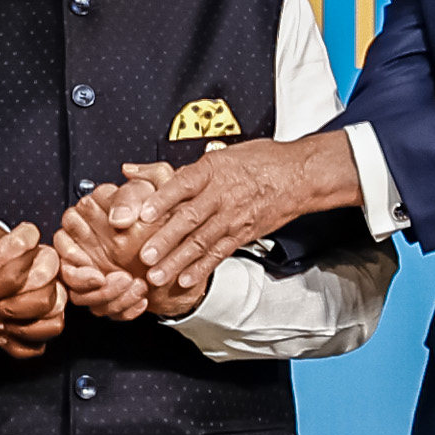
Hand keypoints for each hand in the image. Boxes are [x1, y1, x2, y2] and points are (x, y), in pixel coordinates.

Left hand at [0, 220, 64, 358]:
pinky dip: (22, 339)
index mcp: (14, 244)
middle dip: (8, 295)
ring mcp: (42, 295)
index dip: (6, 259)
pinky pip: (48, 331)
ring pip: (52, 307)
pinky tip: (0, 334)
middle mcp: (35, 267)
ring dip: (17, 319)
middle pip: (46, 278)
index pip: (29, 237)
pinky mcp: (39, 322)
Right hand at [54, 163, 199, 321]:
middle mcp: (86, 243)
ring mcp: (94, 269)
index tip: (96, 270)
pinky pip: (103, 308)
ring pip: (82, 296)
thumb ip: (133, 196)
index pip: (62, 239)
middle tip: (118, 280)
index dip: (73, 256)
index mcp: (89, 216)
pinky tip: (142, 301)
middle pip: (68, 272)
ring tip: (138, 288)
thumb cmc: (166, 212)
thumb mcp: (154, 193)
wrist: (187, 241)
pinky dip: (122, 309)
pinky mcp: (107, 290)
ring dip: (108, 298)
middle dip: (87, 284)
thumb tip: (118, 218)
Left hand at [123, 133, 361, 293]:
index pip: (184, 184)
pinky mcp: (242, 234)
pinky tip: (185, 280)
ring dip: (177, 261)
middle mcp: (222, 195)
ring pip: (201, 241)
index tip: (142, 214)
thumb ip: (177, 168)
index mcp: (212, 171)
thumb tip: (133, 170)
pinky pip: (219, 254)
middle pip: (190, 219)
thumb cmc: (259, 160)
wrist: (300, 174)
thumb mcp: (221, 153)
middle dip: (165, 240)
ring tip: (157, 275)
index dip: (162, 200)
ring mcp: (232, 217)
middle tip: (144, 256)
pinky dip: (201, 269)